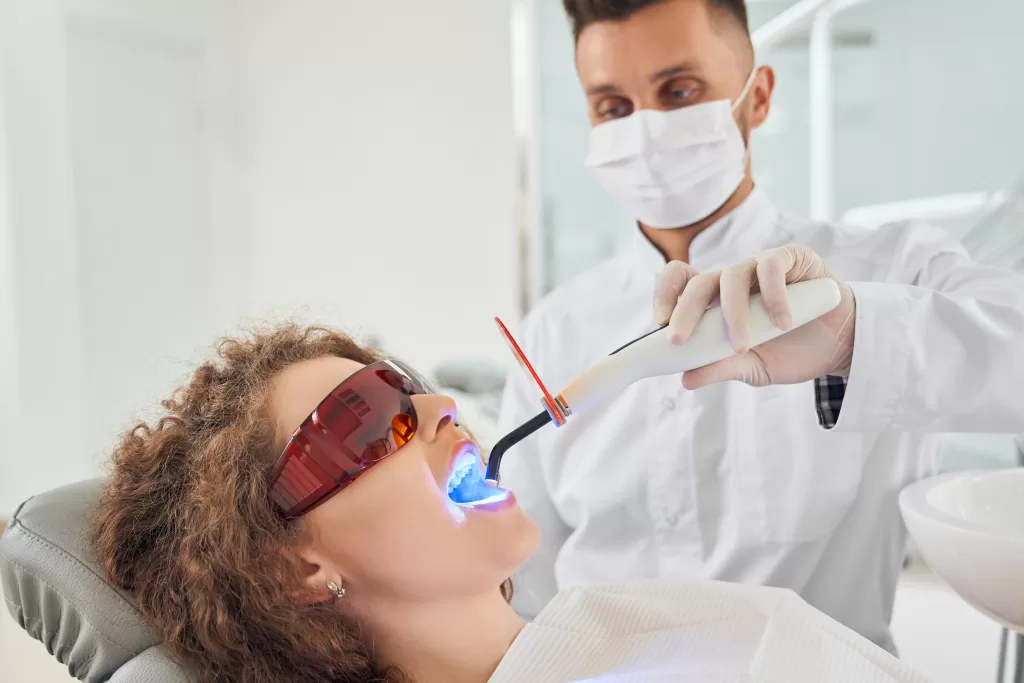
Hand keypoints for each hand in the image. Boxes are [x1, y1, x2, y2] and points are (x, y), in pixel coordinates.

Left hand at [653, 246, 855, 389]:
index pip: (681, 282)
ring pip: (733, 274)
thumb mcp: (753, 367)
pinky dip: (773, 295)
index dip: (665, 295)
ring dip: (733, 312)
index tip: (659, 325)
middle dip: (685, 311)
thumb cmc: (792, 352)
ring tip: (743, 345)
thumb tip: (685, 379)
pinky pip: (772, 266)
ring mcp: (762, 266)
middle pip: (699, 282)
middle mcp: (735, 279)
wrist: (842, 347)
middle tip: (681, 340)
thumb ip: (721, 368)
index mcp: (717, 300)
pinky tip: (784, 321)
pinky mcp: (793, 259)